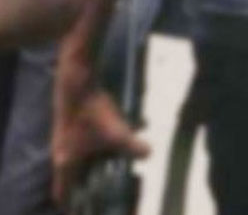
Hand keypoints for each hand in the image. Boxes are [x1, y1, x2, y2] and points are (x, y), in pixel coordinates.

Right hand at [51, 56, 148, 204]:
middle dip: (92, 180)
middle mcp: (61, 153)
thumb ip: (134, 148)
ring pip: (84, 156)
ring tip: (121, 158)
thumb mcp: (117, 134)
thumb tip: (148, 155)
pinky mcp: (72, 124)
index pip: (62, 192)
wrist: (79, 83)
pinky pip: (89, 139)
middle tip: (108, 184)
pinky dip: (104, 139)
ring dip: (101, 158)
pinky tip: (126, 129)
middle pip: (75, 175)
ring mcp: (65, 138)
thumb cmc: (92, 114)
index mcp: (66, 163)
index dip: (71, 204)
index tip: (81, 210)